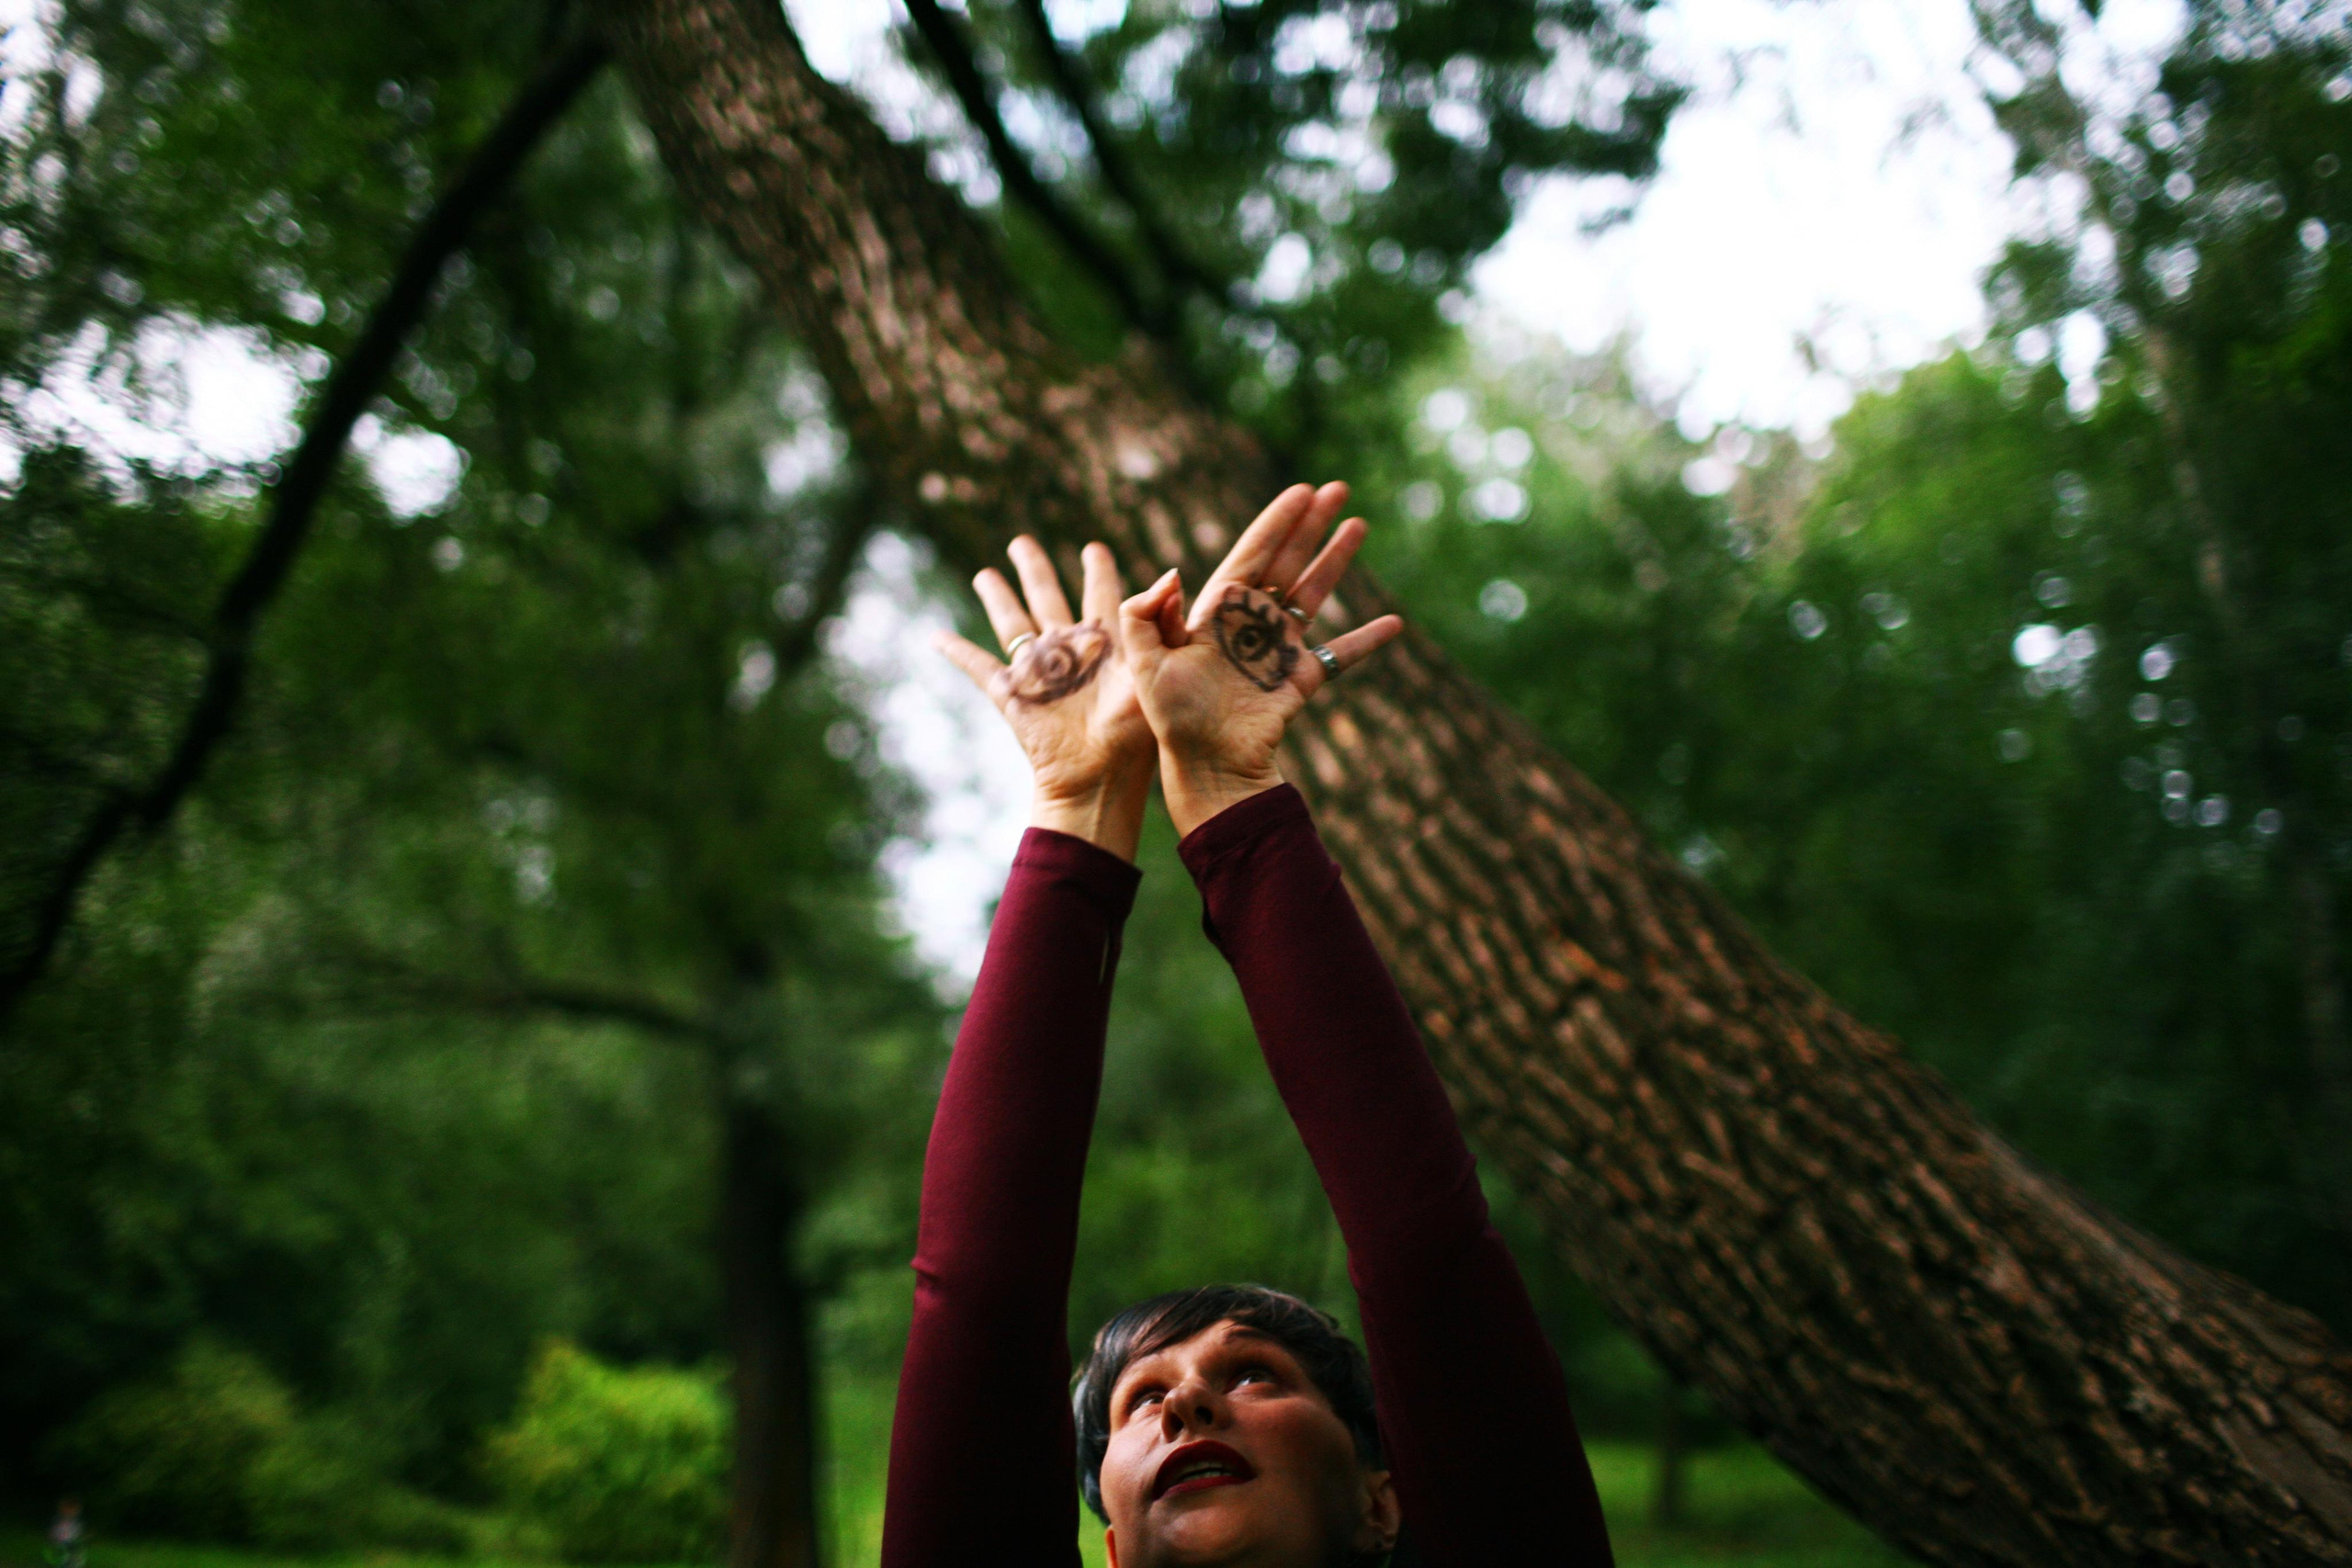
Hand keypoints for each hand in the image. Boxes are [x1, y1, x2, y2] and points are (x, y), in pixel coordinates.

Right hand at [937, 537, 1155, 860]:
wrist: (1101, 777)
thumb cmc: (1134, 732)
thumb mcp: (1151, 669)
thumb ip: (1157, 620)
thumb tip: (1172, 575)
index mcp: (1106, 644)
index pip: (1101, 595)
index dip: (1098, 571)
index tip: (1094, 548)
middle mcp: (1069, 651)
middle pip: (1047, 597)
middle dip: (1035, 568)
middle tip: (1022, 542)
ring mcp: (1039, 672)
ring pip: (1012, 622)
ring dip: (997, 597)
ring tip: (986, 574)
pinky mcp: (1013, 694)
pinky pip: (977, 666)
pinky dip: (956, 651)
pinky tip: (936, 636)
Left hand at [1118, 482, 1402, 835]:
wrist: (1207, 765)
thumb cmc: (1172, 719)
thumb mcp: (1145, 663)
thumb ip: (1147, 615)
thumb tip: (1174, 573)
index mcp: (1217, 611)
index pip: (1252, 553)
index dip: (1277, 522)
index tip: (1301, 491)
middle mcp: (1251, 622)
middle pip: (1287, 561)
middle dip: (1311, 524)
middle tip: (1337, 489)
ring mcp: (1278, 648)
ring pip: (1314, 593)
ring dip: (1337, 559)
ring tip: (1359, 524)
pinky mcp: (1300, 678)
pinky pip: (1340, 654)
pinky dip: (1367, 640)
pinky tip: (1394, 623)